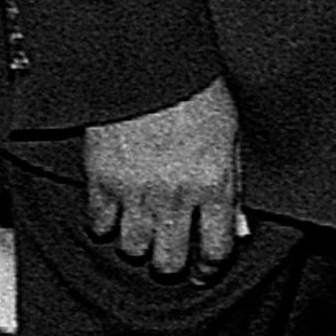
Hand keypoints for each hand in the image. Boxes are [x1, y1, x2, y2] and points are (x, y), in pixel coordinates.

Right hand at [83, 78, 241, 279]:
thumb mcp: (230, 134)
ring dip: (138, 245)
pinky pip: (99, 225)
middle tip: (170, 257)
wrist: (147, 64)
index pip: (215, 251)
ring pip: (133, 250)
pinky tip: (114, 213)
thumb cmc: (193, 90)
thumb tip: (236, 222)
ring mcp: (135, 192)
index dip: (209, 268)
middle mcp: (175, 196)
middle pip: (170, 261)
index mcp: (213, 185)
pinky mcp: (101, 181)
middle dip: (171, 264)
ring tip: (142, 230)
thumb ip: (233, 183)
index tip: (203, 271)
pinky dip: (105, 225)